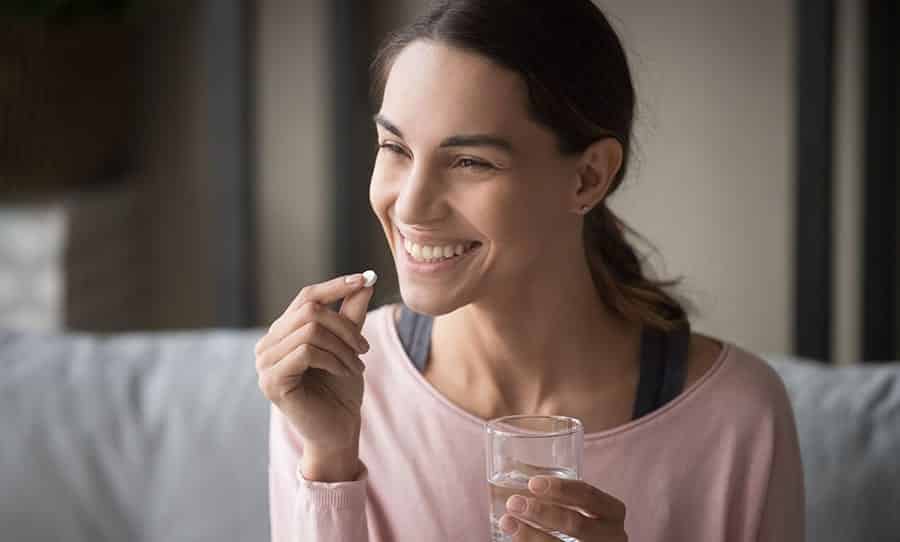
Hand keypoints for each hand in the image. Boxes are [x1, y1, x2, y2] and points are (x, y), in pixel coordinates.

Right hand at [255, 273, 374, 453]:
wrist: (338, 430)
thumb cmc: (341, 389)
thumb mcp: (349, 345)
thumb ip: (351, 314)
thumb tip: (364, 280)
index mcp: (283, 332)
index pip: (307, 296)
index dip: (336, 285)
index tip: (365, 278)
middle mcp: (267, 344)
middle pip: (310, 310)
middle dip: (345, 326)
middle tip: (365, 348)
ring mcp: (264, 363)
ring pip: (310, 330)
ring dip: (343, 347)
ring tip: (357, 365)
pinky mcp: (271, 381)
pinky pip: (306, 352)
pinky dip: (333, 360)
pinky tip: (344, 373)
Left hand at [500, 476, 627, 540]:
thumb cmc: (582, 525)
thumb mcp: (582, 509)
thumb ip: (559, 497)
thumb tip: (515, 470)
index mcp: (612, 513)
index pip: (589, 495)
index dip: (561, 488)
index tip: (532, 483)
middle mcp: (612, 536)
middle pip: (577, 524)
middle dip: (542, 513)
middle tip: (513, 503)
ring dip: (530, 535)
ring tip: (507, 522)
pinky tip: (516, 539)